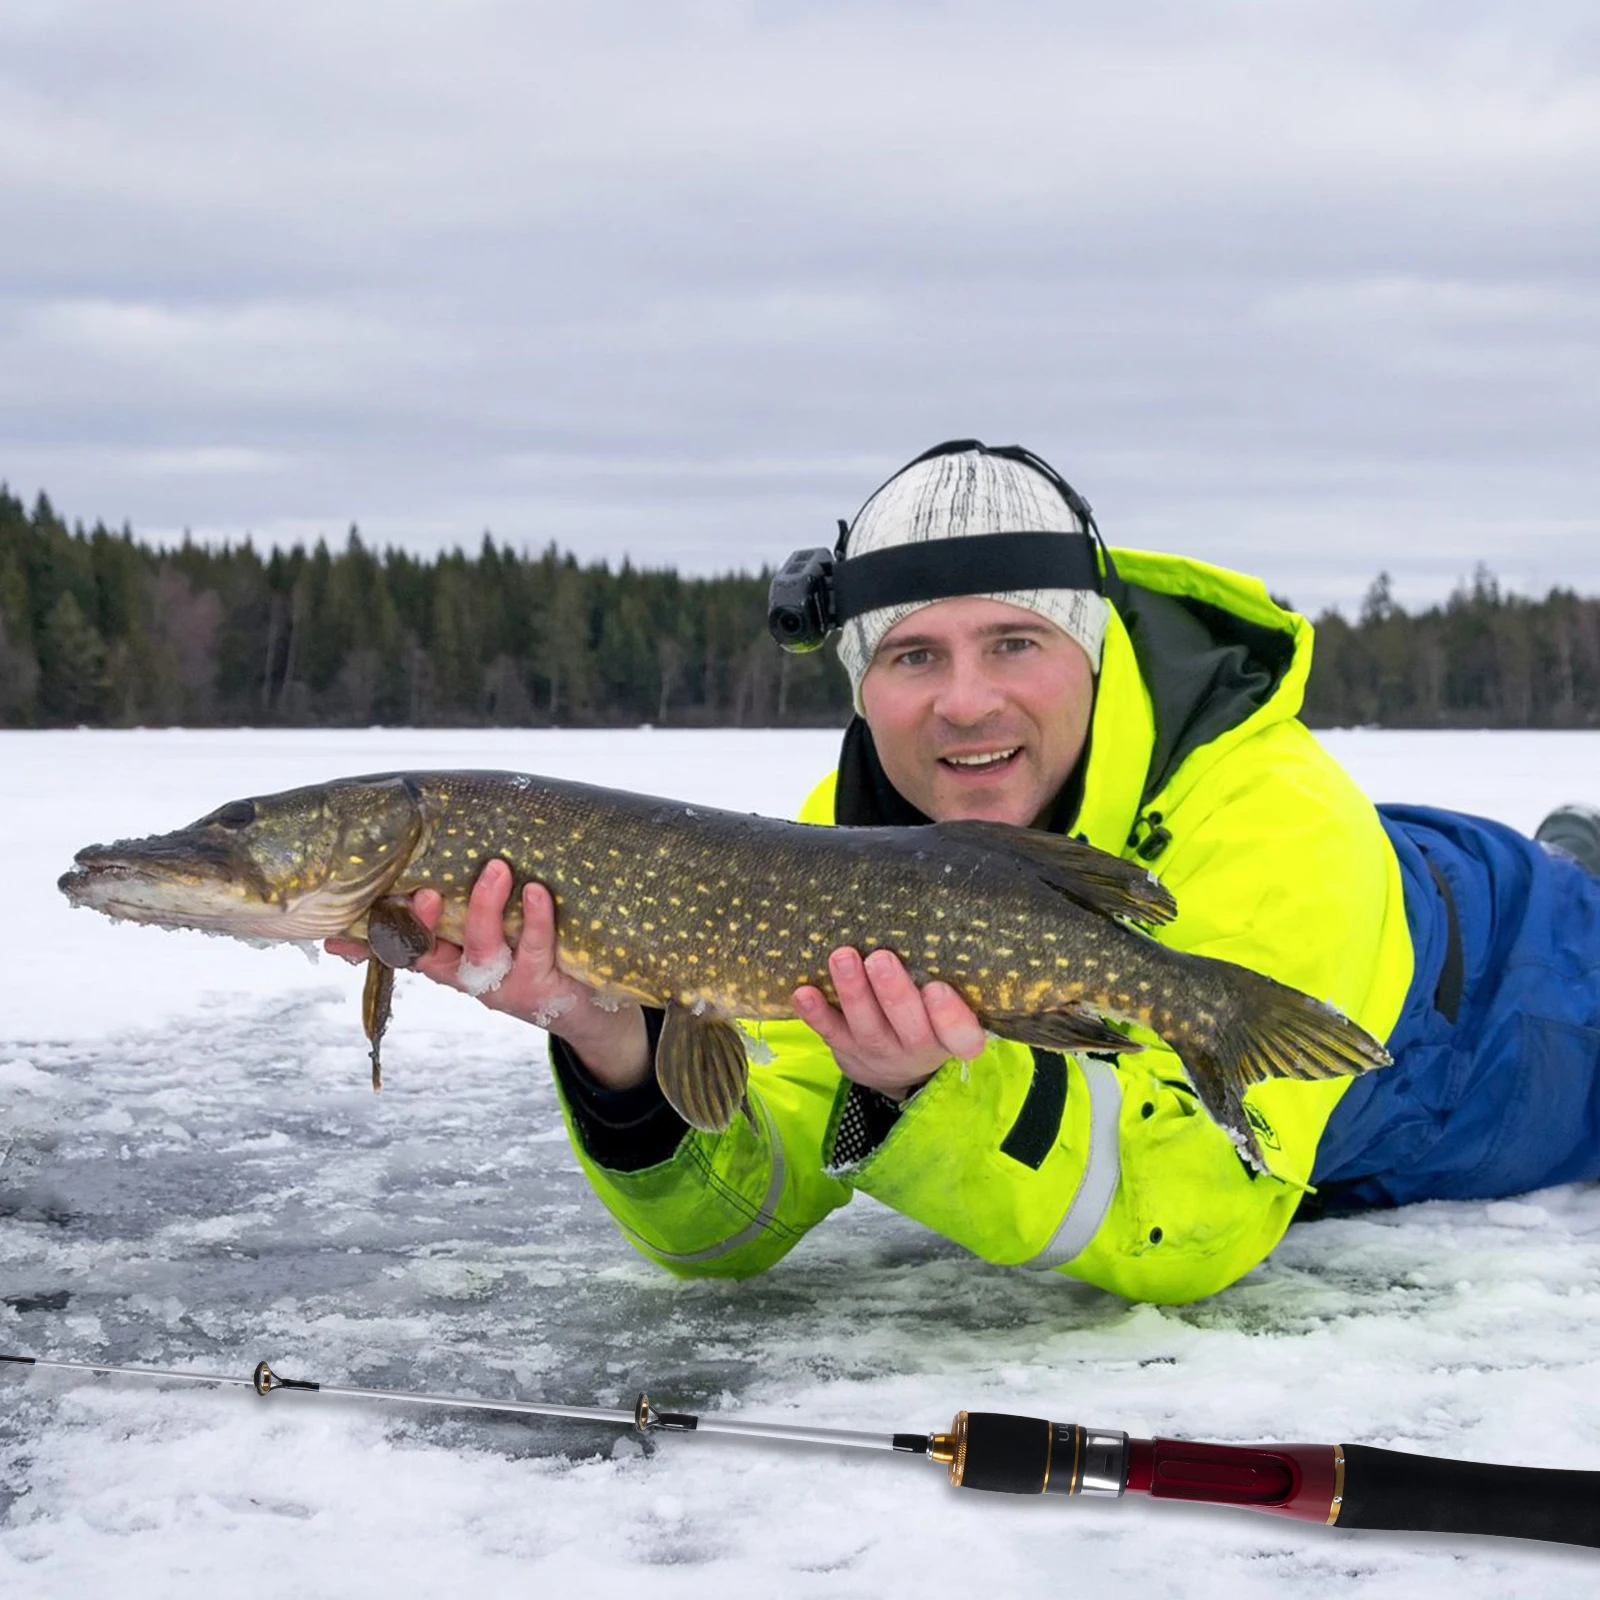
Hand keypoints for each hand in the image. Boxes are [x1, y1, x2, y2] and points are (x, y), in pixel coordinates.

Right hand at [325, 861, 651, 1090]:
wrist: (584, 1006)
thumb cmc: (528, 953)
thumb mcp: (488, 935)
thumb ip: (456, 909)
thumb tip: (418, 873)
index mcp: (447, 961)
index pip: (399, 950)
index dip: (370, 942)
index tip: (339, 932)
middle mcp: (468, 976)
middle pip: (432, 952)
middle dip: (422, 923)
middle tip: (422, 890)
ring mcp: (504, 984)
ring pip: (483, 949)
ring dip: (485, 908)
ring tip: (496, 868)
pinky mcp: (541, 986)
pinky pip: (535, 948)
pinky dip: (536, 919)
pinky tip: (537, 892)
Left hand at [791, 947, 985, 1099]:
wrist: (895, 1068)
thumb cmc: (926, 1015)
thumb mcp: (944, 1005)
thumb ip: (941, 972)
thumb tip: (929, 911)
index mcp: (950, 1035)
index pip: (961, 1035)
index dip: (950, 1015)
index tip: (937, 988)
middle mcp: (918, 1047)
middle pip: (910, 1026)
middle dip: (894, 992)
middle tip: (880, 959)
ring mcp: (880, 1050)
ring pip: (868, 1025)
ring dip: (853, 992)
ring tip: (843, 958)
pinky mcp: (848, 1050)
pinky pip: (831, 1033)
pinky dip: (816, 1013)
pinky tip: (804, 992)